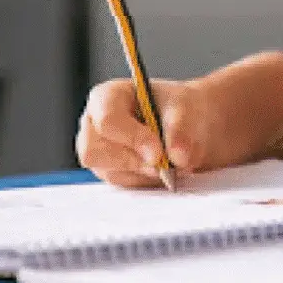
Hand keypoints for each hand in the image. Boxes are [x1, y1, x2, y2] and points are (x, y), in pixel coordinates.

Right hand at [75, 79, 215, 187]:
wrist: (188, 125)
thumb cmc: (178, 108)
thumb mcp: (184, 108)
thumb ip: (180, 130)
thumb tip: (177, 156)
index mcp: (107, 97)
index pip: (107, 120)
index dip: (132, 138)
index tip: (158, 152)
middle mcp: (94, 124)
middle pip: (95, 152)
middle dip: (134, 161)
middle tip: (164, 163)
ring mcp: (98, 151)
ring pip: (109, 172)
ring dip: (143, 172)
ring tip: (169, 163)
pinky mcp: (110, 172)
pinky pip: (122, 184)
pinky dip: (146, 180)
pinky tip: (162, 169)